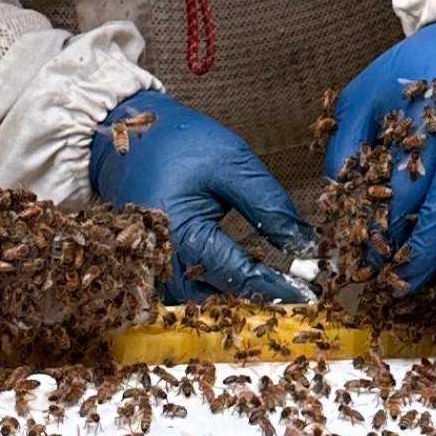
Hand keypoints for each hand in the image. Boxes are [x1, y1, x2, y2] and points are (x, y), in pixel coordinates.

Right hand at [90, 90, 310, 305]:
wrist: (124, 134)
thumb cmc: (174, 143)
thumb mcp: (230, 163)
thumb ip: (268, 205)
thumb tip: (303, 244)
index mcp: (179, 233)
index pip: (237, 275)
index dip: (277, 285)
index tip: (311, 291)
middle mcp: (160, 261)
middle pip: (216, 299)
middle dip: (257, 298)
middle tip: (297, 291)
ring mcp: (152, 268)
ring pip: (200, 301)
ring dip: (236, 297)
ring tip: (273, 285)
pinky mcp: (153, 266)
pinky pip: (186, 290)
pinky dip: (215, 287)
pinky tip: (241, 278)